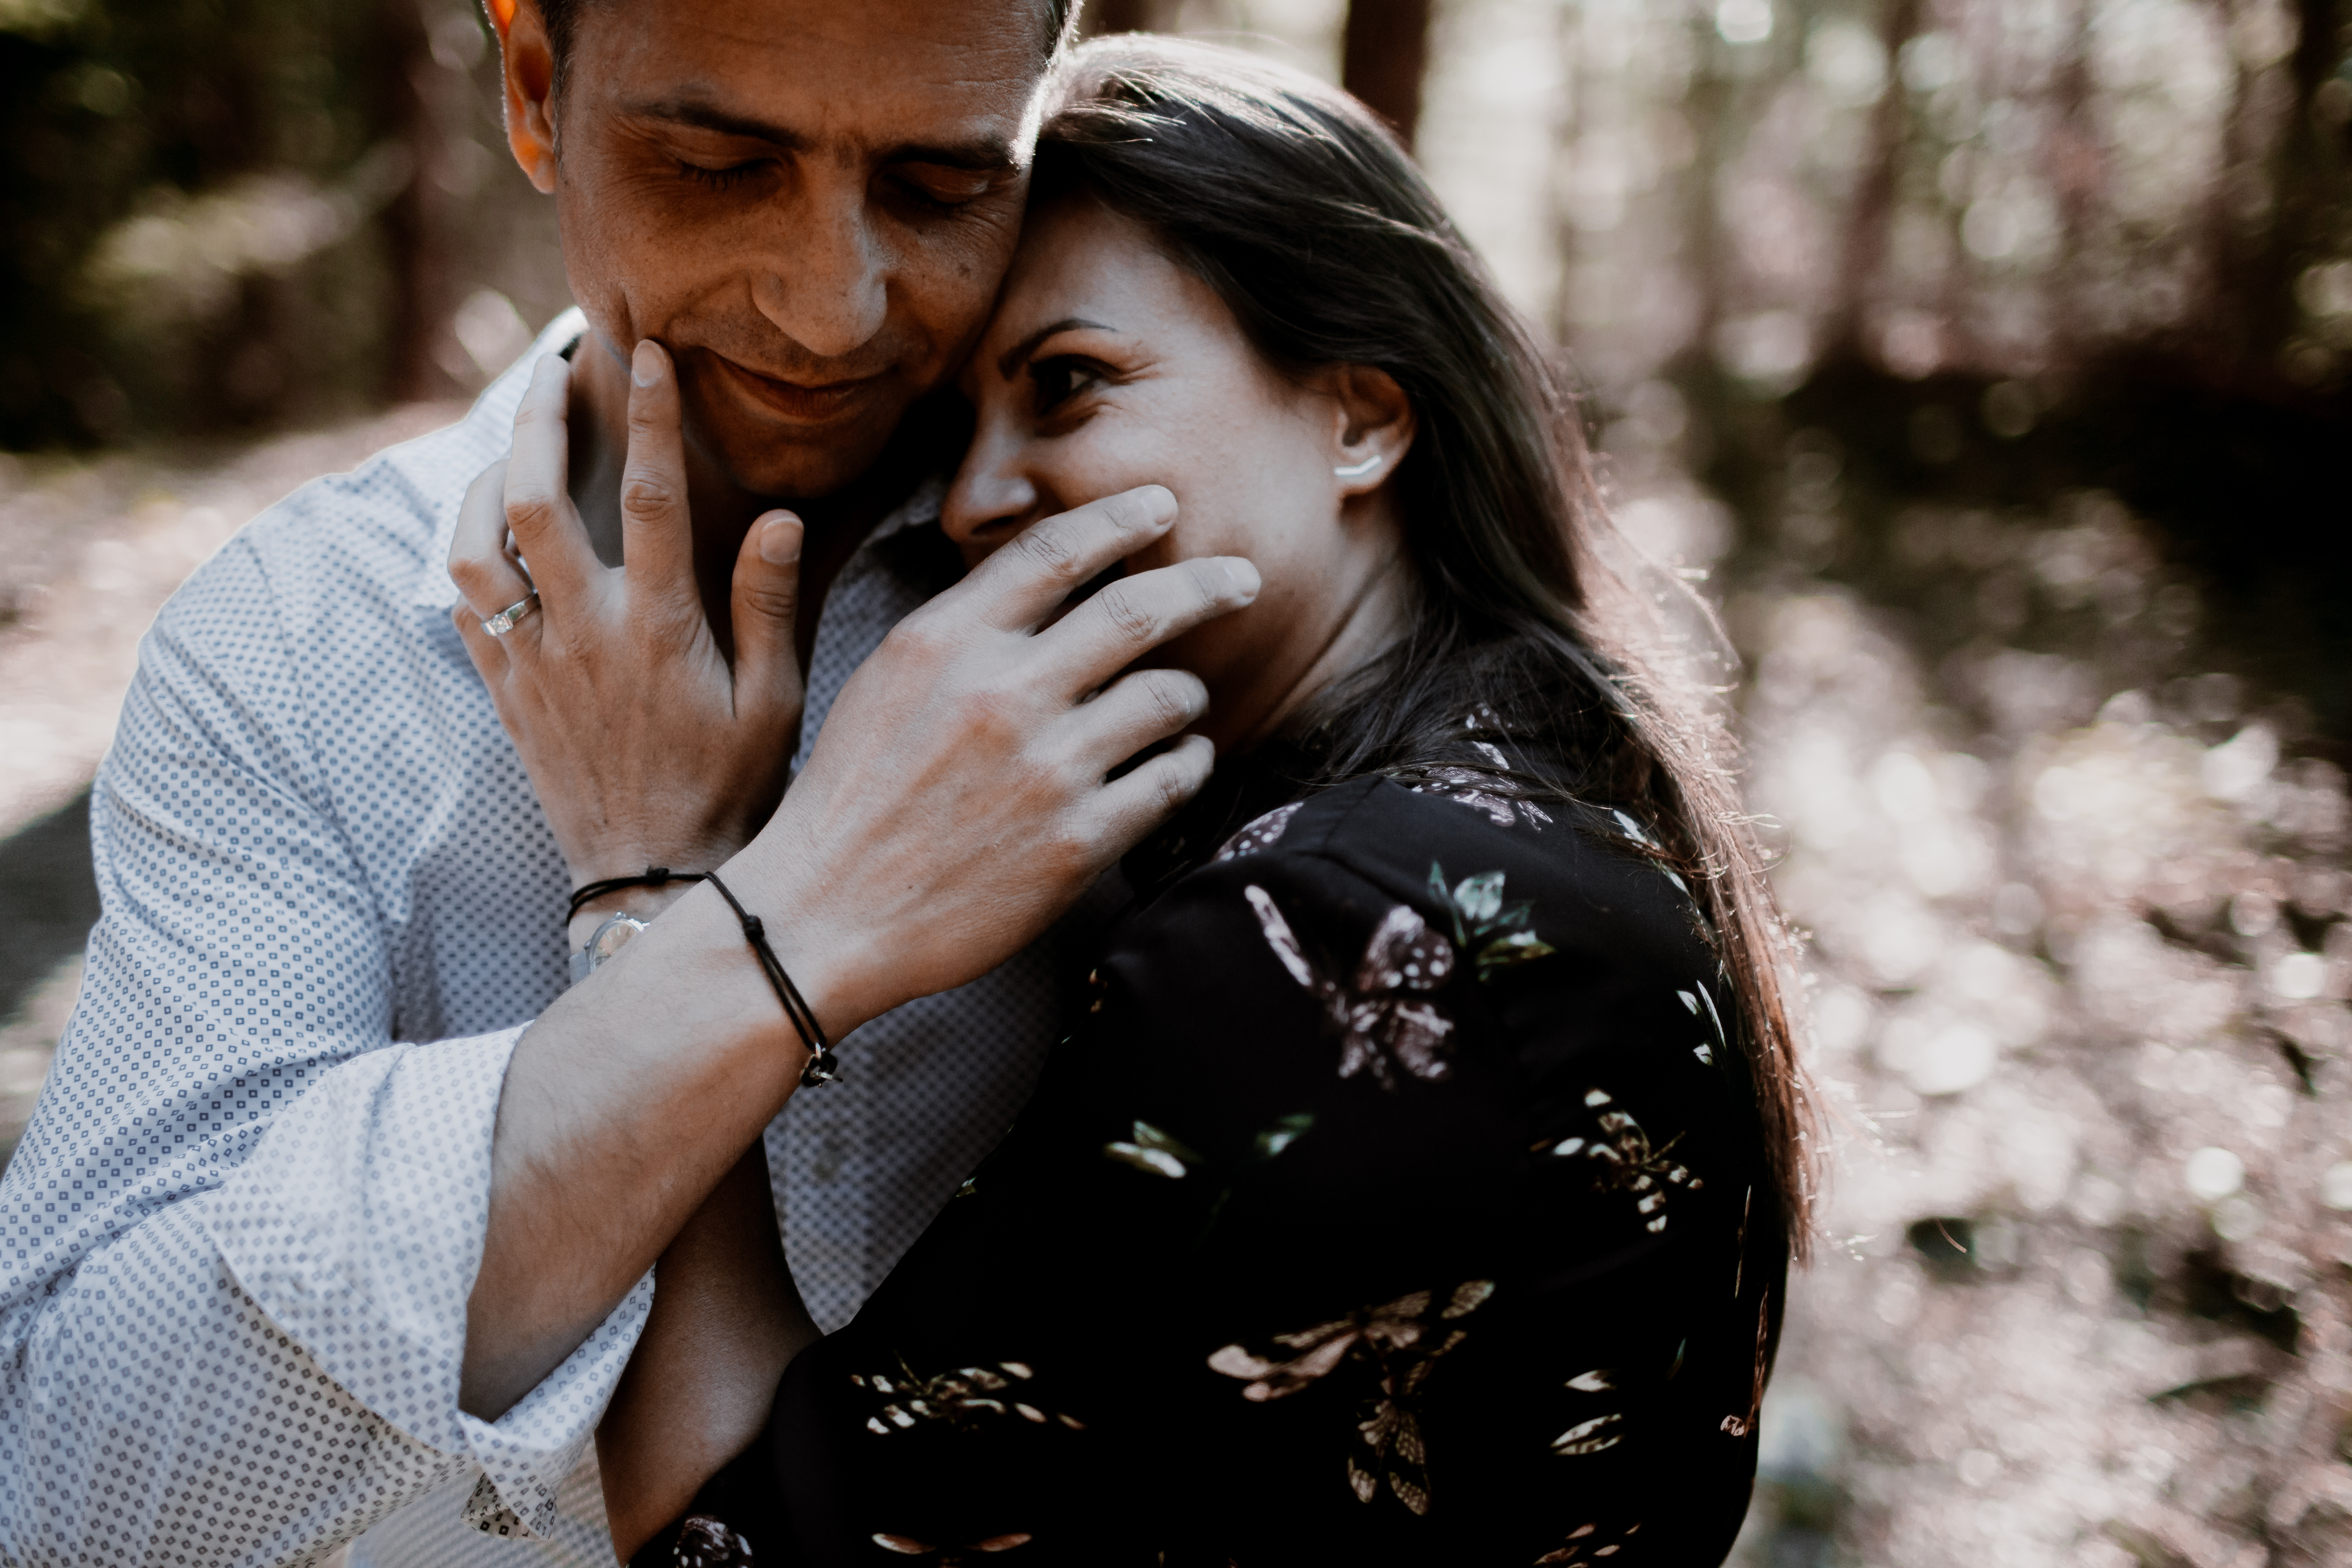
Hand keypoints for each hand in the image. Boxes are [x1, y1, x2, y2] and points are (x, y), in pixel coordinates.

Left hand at [448, 344, 803, 903]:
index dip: (649, 417)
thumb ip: (767, 606)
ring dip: (483, 483)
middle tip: (552, 366)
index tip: (647, 354)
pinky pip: (463, 612)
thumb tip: (778, 519)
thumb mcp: (776, 704)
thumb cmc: (729, 790)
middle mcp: (584, 635)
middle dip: (538, 419)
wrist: (651, 880)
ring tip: (513, 447)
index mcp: (659, 629)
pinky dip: (468, 562)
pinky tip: (490, 540)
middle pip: (533, 499)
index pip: (651, 497)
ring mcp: (533, 664)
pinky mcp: (505, 695)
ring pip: (473, 549)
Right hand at [740, 483, 1259, 1033]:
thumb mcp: (885, 681)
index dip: (1122, 517)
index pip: (1056, 551)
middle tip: (1242, 577)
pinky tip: (1181, 760)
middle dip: (1206, 584)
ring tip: (1181, 702)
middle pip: (1139, 610)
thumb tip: (1048, 579)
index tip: (1163, 505)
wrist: (823, 916)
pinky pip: (1171, 780)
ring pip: (1168, 697)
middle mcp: (1002, 696)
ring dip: (1187, 695)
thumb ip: (965, 628)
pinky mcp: (1077, 844)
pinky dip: (1190, 762)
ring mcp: (1045, 771)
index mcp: (945, 643)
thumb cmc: (852, 797)